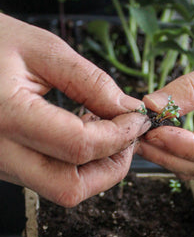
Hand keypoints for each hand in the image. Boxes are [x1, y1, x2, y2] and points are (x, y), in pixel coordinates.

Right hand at [0, 14, 149, 205]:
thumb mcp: (41, 48)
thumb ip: (89, 81)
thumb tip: (128, 109)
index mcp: (6, 115)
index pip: (78, 145)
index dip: (119, 135)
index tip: (137, 118)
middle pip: (69, 187)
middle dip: (112, 167)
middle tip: (127, 137)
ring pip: (60, 188)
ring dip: (96, 167)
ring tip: (105, 129)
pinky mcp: (5, 163)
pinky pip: (48, 178)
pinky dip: (77, 164)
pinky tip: (82, 132)